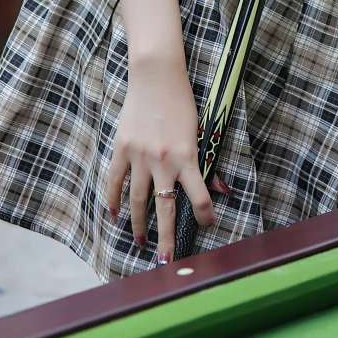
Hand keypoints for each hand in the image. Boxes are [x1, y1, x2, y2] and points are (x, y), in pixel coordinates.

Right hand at [105, 58, 233, 263]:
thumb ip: (207, 162)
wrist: (156, 77)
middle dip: (167, 236)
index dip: (205, 215)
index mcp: (187, 155)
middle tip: (167, 260)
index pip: (199, 195)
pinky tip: (114, 215)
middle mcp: (163, 160)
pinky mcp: (122, 148)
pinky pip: (115, 180)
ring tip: (140, 242)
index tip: (208, 227)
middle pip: (165, 207)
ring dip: (139, 224)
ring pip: (138, 199)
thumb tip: (223, 189)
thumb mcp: (200, 130)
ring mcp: (140, 156)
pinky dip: (113, 199)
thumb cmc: (182, 102)